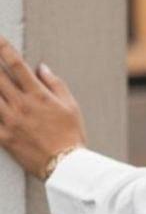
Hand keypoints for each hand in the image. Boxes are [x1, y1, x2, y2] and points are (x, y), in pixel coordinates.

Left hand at [0, 37, 86, 177]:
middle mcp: (21, 105)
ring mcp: (10, 121)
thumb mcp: (70, 105)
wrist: (66, 165)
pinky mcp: (4, 137)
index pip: (17, 65)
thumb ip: (54, 83)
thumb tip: (41, 67)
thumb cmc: (71, 134)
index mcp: (38, 95)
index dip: (4, 48)